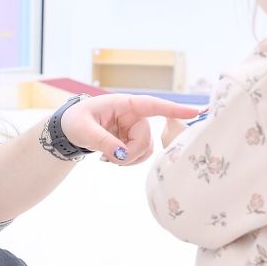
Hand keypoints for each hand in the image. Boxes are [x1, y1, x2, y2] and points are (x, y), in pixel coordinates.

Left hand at [61, 94, 198, 164]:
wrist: (70, 129)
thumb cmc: (76, 121)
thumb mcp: (85, 129)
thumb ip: (103, 141)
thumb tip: (121, 154)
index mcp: (123, 104)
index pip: (152, 105)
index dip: (174, 109)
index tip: (196, 112)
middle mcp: (133, 115)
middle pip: (146, 137)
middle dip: (130, 153)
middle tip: (110, 160)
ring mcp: (135, 128)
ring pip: (145, 149)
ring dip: (129, 158)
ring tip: (107, 158)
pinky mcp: (134, 140)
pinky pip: (141, 154)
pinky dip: (128, 161)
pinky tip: (113, 159)